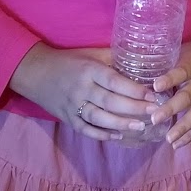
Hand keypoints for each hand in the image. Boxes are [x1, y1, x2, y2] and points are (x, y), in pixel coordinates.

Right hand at [9, 43, 157, 140]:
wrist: (36, 72)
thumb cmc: (69, 61)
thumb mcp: (91, 54)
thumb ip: (113, 58)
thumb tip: (143, 60)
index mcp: (89, 70)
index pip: (114, 81)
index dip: (134, 90)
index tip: (153, 95)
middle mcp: (81, 88)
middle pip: (110, 101)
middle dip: (134, 108)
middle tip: (153, 113)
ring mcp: (73, 105)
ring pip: (98, 118)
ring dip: (120, 124)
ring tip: (139, 127)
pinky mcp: (67, 118)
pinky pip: (85, 129)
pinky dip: (101, 135)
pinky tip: (118, 136)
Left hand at [151, 33, 190, 149]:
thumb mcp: (183, 52)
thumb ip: (166, 64)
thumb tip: (139, 72)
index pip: (181, 72)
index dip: (169, 79)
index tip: (155, 86)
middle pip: (187, 98)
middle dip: (171, 109)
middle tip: (155, 119)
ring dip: (182, 128)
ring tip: (168, 139)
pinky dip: (190, 135)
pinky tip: (176, 144)